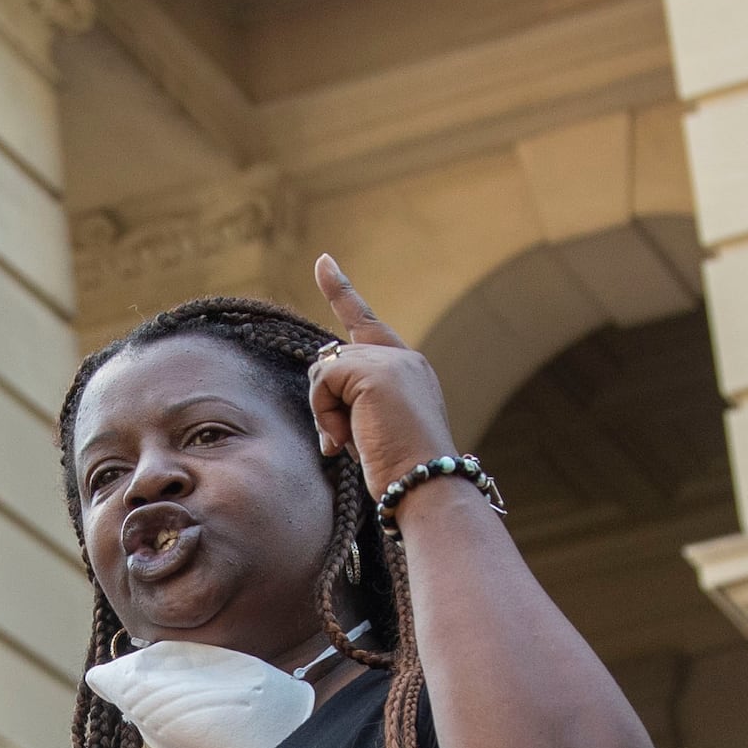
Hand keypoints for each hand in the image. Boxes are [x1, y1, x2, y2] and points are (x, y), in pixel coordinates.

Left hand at [306, 256, 462, 501]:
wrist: (426, 485)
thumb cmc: (400, 471)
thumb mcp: (374, 427)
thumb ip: (353, 398)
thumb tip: (321, 379)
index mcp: (409, 370)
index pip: (367, 324)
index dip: (342, 292)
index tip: (323, 262)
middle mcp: (403, 358)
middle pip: (334, 361)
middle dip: (326, 402)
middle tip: (347, 440)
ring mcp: (391, 361)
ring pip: (325, 370)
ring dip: (324, 410)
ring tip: (349, 441)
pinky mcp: (374, 372)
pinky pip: (323, 380)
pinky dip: (323, 412)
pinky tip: (344, 438)